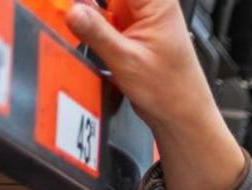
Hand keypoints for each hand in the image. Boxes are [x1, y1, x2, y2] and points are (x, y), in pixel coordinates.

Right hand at [67, 0, 244, 189]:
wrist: (181, 116)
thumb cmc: (170, 91)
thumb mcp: (126, 59)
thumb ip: (96, 31)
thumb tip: (71, 8)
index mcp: (157, 2)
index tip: (75, 5)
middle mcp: (151, 5)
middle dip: (91, 5)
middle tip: (70, 12)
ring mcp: (140, 18)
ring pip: (106, 4)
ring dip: (90, 13)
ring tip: (72, 19)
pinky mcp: (131, 32)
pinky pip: (106, 18)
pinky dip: (93, 23)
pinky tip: (81, 29)